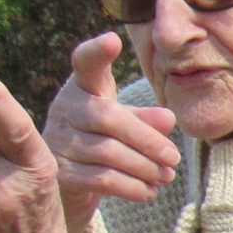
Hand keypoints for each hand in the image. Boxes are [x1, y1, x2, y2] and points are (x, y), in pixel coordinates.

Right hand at [45, 31, 179, 232]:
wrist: (70, 178)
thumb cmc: (105, 138)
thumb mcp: (126, 122)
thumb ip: (145, 118)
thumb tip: (167, 119)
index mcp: (83, 87)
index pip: (86, 63)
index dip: (97, 52)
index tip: (113, 40)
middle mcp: (65, 108)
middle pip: (109, 118)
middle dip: (148, 140)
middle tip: (174, 157)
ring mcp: (58, 140)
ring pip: (109, 153)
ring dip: (146, 168)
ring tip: (166, 176)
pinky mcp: (59, 172)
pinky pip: (102, 179)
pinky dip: (133, 188)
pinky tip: (150, 192)